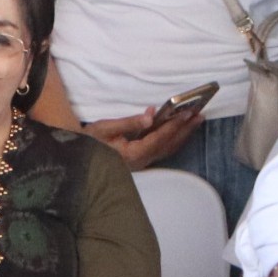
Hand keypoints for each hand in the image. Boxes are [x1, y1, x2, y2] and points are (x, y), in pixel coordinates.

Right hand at [87, 105, 202, 170]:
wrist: (78, 159)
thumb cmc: (89, 142)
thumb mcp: (105, 128)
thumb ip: (129, 123)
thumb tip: (150, 116)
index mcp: (132, 154)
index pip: (158, 138)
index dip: (174, 126)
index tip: (187, 113)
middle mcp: (141, 161)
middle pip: (168, 145)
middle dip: (185, 130)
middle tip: (199, 115)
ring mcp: (142, 162)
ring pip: (167, 148)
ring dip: (182, 134)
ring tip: (195, 120)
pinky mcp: (140, 159)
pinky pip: (162, 149)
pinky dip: (173, 138)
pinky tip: (179, 129)